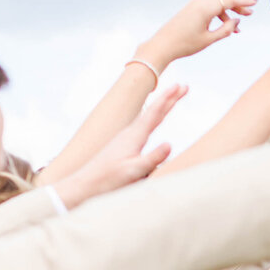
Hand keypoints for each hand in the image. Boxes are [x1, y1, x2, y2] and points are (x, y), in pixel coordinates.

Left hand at [56, 85, 181, 203]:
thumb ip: (152, 158)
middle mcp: (130, 133)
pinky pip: (144, 126)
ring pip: (149, 117)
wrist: (85, 183)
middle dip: (170, 98)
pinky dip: (153, 118)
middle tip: (183, 86)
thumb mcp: (133, 171)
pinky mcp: (124, 145)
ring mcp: (126, 138)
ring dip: (162, 106)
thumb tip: (170, 144)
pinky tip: (153, 119)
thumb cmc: (109, 179)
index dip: (170, 99)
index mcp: (134, 136)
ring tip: (172, 98)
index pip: (156, 113)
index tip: (181, 86)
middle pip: (154, 111)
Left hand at [136, 0, 255, 73]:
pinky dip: (218, 16)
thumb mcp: (209, 39)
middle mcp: (199, 2)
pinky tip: (223, 26)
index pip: (229, 0)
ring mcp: (193, 5)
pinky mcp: (190, 10)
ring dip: (227, 14)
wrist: (163, 46)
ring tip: (237, 28)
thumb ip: (226, 29)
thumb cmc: (185, 44)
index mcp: (205, 8)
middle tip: (249, 15)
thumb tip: (236, 21)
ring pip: (216, 5)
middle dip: (237, 8)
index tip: (255, 3)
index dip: (243, 2)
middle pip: (223, 1)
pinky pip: (208, 9)